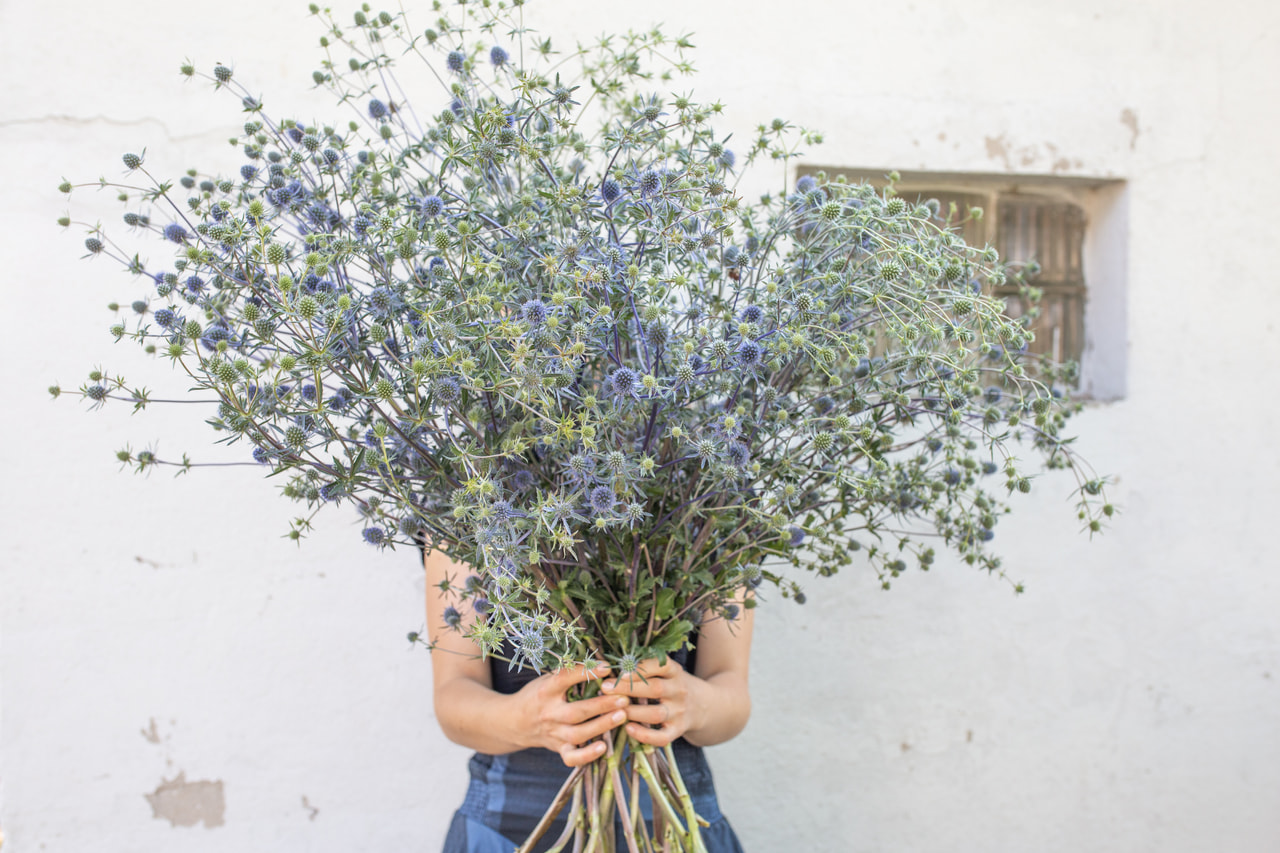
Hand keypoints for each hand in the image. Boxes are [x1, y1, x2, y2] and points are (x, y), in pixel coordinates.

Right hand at [514, 662, 630, 766]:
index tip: (607, 667)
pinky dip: (587, 755)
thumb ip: (568, 673)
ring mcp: (554, 733)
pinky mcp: (558, 748)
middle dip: (602, 705)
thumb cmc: (537, 696)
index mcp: (545, 691)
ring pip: (578, 734)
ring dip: (602, 725)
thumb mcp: (546, 680)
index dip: (585, 673)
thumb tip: (600, 663)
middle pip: (576, 711)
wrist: (514, 722)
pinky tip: (603, 747)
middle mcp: (549, 713)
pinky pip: (572, 757)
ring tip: (622, 716)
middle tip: (623, 698)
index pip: (564, 679)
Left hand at [601, 658, 699, 747]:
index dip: (640, 669)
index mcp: (675, 672)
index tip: (618, 671)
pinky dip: (644, 735)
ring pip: (656, 713)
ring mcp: (679, 712)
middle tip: (605, 688)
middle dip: (628, 688)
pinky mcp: (678, 730)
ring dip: (632, 711)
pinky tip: (628, 729)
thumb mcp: (668, 671)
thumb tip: (611, 665)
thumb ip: (647, 667)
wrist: (705, 706)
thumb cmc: (674, 685)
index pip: (660, 666)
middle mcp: (679, 691)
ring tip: (613, 709)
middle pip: (655, 689)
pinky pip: (662, 737)